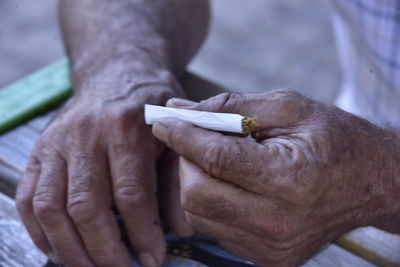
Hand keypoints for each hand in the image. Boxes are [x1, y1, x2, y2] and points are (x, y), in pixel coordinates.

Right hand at [16, 72, 192, 266]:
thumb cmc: (150, 105)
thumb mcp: (174, 135)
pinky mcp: (39, 150)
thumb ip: (177, 181)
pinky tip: (61, 248)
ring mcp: (56, 142)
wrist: (117, 73)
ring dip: (70, 249)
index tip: (153, 258)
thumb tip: (182, 229)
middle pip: (87, 206)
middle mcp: (85, 135)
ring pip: (51, 208)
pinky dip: (41, 232)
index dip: (143, 234)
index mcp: (126, 128)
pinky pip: (28, 198)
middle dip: (105, 251)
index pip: (132, 194)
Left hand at [152, 91, 399, 265]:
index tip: (163, 121)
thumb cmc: (334, 139)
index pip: (215, 158)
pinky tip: (231, 184)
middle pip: (196, 194)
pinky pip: (217, 229)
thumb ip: (231, 106)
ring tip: (215, 161)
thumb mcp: (288, 108)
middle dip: (185, 162)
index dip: (182, 136)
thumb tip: (181, 108)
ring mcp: (271, 247)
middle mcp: (277, 222)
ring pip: (200, 216)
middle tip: (194, 140)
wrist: (372, 182)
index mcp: (288, 179)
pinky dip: (213, 203)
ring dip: (195, 183)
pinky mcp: (268, 259)